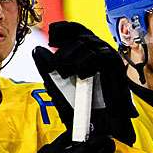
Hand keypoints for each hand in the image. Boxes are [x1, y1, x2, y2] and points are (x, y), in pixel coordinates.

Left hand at [33, 21, 137, 145]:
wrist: (97, 123)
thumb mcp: (56, 83)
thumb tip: (37, 49)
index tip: (50, 40)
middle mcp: (98, 49)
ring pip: (88, 44)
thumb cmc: (79, 104)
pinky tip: (81, 75)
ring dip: (73, 57)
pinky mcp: (116, 66)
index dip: (62, 29)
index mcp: (86, 50)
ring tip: (66, 73)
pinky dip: (87, 64)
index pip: (75, 29)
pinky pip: (99, 56)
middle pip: (80, 34)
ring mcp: (108, 56)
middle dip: (65, 49)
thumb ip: (46, 67)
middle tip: (57, 65)